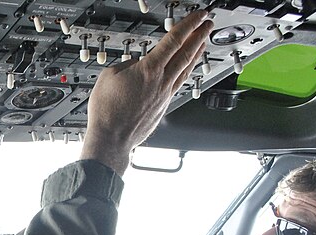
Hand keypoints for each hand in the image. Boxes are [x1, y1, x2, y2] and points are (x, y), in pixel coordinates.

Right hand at [80, 10, 213, 175]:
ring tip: (204, 42)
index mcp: (149, 69)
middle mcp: (161, 81)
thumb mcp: (108, 76)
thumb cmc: (107, 111)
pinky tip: (186, 69)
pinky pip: (179, 83)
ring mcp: (165, 94)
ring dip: (197, 53)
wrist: (112, 137)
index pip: (174, 40)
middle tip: (208, 24)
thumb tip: (134, 64)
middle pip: (187, 52)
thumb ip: (126, 64)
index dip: (189, 24)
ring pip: (186, 68)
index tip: (198, 16)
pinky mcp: (163, 106)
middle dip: (200, 35)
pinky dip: (186, 71)